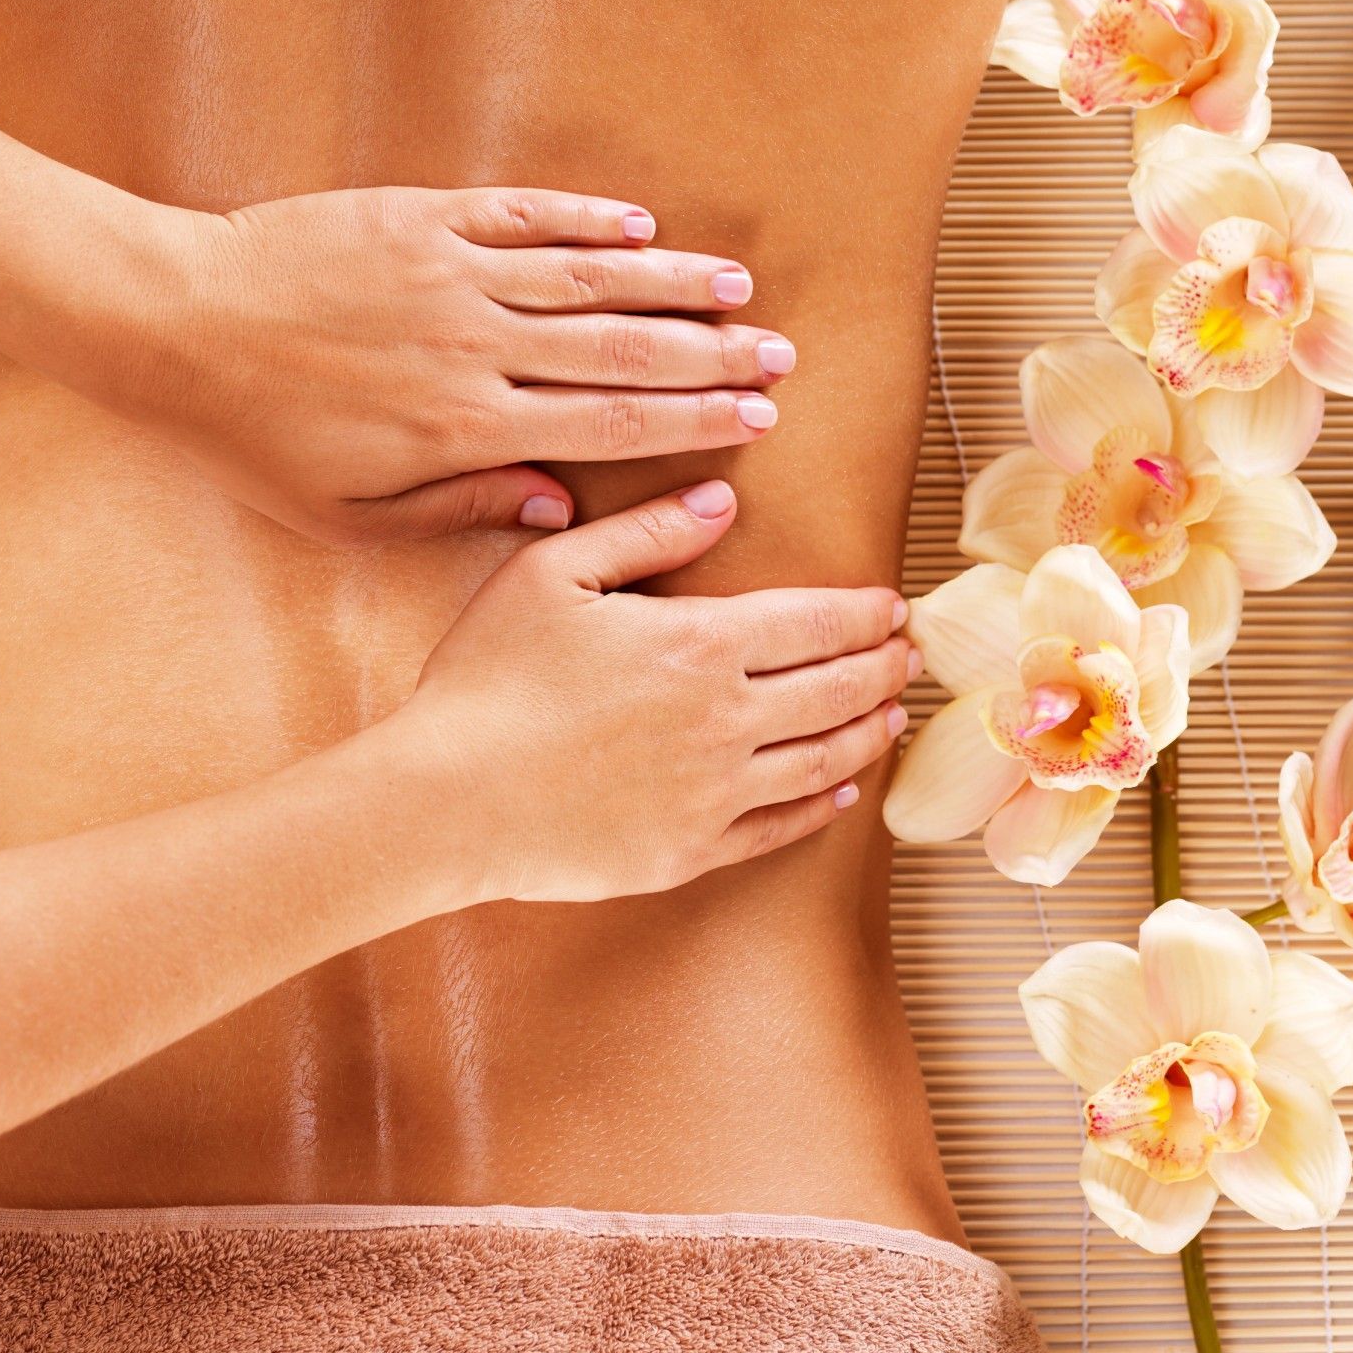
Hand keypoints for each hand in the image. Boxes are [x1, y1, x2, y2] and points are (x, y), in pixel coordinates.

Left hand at [99, 184, 794, 544]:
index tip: (754, 419)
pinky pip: (524, 215)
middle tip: (778, 357)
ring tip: (738, 288)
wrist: (176, 324)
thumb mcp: (345, 514)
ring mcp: (453, 273)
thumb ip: (458, 509)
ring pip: (588, 276)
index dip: (691, 421)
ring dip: (671, 281)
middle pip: (622, 347)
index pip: (606, 423)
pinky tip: (640, 227)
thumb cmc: (253, 434)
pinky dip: (586, 219)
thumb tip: (555, 506)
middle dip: (711, 354)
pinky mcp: (423, 218)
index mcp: (463, 425)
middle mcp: (475, 345)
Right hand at [401, 482, 913, 900]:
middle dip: (883, 667)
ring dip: (868, 731)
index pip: (815, 622)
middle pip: (835, 689)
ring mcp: (712, 794)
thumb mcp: (555, 572)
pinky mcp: (688, 852)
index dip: (864, 613)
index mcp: (699, 644)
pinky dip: (821, 806)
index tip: (893, 606)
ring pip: (821, 760)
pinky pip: (777, 828)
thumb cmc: (487, 676)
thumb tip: (721, 500)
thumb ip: (646, 531)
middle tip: (909, 655)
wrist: (443, 799)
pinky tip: (840, 792)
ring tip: (892, 714)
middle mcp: (724, 720)